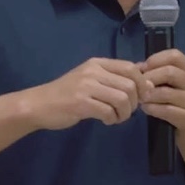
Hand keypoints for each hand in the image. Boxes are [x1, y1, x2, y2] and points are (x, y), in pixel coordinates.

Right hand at [28, 58, 151, 130]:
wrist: (38, 105)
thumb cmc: (66, 94)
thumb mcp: (90, 79)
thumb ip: (113, 78)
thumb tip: (145, 81)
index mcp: (97, 63)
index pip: (131, 67)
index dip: (142, 83)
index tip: (141, 97)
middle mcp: (93, 71)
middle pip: (130, 85)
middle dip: (135, 102)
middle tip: (126, 111)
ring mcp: (86, 86)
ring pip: (122, 99)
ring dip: (124, 113)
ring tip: (116, 117)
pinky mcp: (80, 103)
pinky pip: (108, 112)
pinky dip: (112, 119)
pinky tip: (106, 120)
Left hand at [140, 49, 184, 135]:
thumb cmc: (174, 97)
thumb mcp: (167, 81)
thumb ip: (154, 71)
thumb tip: (136, 68)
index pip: (174, 55)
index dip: (155, 59)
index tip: (142, 69)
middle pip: (169, 72)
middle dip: (149, 78)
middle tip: (138, 85)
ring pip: (166, 93)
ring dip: (148, 95)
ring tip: (140, 98)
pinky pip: (166, 110)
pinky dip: (152, 108)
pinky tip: (146, 108)